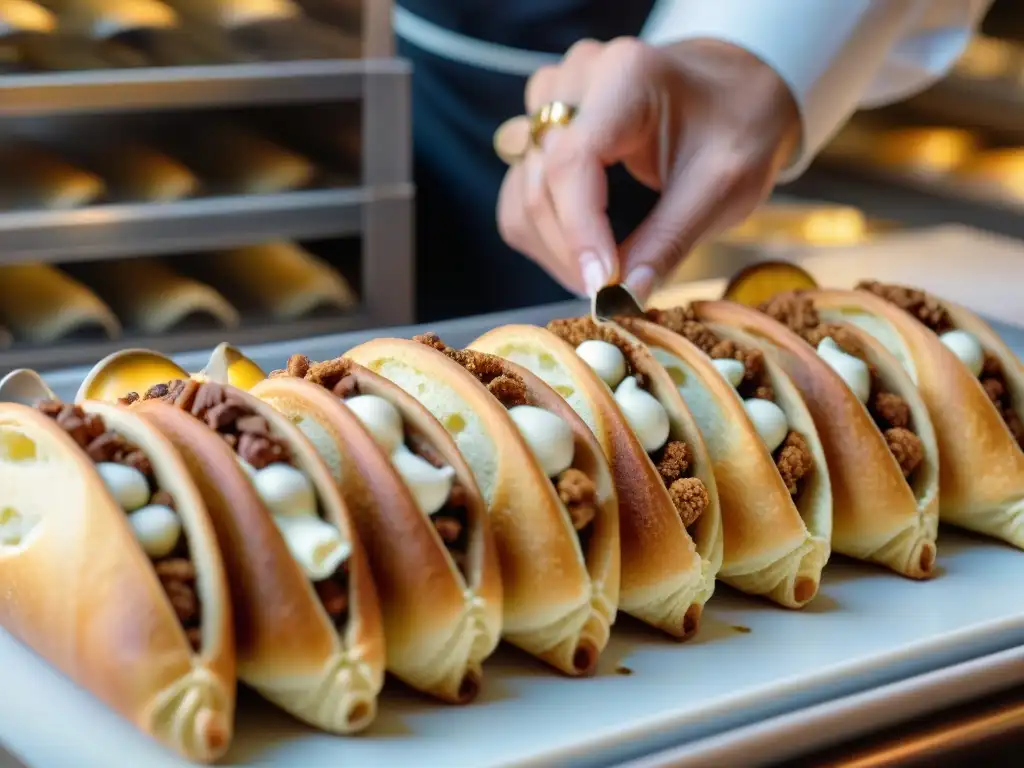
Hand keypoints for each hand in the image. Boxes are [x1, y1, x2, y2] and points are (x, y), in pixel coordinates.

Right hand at [495, 37, 800, 299]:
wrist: (734, 91)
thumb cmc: (737, 128)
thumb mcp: (724, 186)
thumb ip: (670, 241)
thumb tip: (623, 299)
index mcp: (625, 77)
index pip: (574, 161)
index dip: (580, 232)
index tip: (602, 287)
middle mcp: (574, 81)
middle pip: (542, 183)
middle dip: (572, 252)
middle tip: (613, 295)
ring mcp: (550, 104)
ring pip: (524, 195)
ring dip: (555, 250)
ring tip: (605, 278)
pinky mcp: (538, 131)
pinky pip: (520, 196)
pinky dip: (545, 237)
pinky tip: (586, 256)